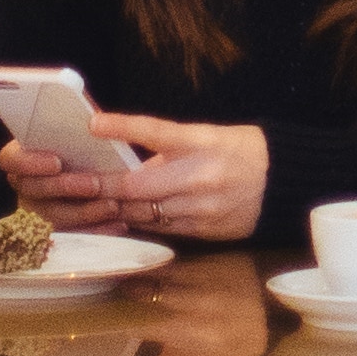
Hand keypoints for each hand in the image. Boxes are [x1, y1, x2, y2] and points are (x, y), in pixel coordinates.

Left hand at [4, 115, 269, 244]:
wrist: (283, 183)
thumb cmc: (243, 151)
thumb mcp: (208, 136)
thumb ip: (170, 146)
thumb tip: (129, 160)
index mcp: (201, 143)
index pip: (156, 131)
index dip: (122, 127)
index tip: (94, 124)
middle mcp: (199, 176)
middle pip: (138, 185)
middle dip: (102, 187)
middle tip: (73, 184)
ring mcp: (200, 208)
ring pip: (144, 212)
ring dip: (115, 209)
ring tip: (88, 205)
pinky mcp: (202, 231)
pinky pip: (161, 229)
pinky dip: (139, 223)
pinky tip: (121, 220)